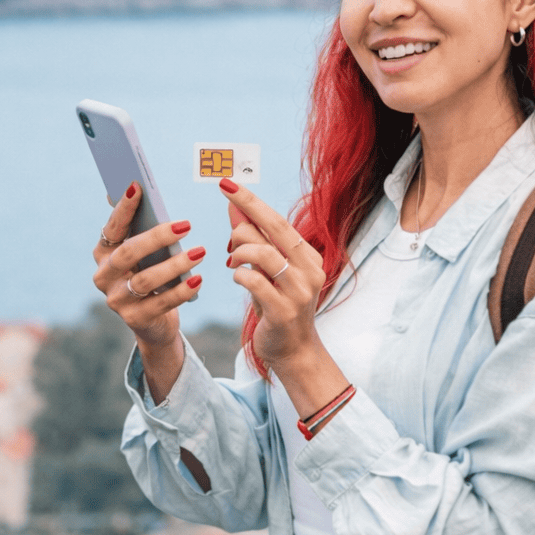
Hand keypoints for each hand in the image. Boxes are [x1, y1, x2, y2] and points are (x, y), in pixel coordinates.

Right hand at [92, 183, 205, 355]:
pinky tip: (198, 278)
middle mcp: (104, 276)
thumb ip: (139, 226)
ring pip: (146, 280)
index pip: (112, 228)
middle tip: (186, 225)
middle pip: (128, 253)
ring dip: (175, 264)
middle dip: (157, 237)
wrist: (153, 321)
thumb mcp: (143, 253)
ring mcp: (117, 300)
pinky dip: (181, 290)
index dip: (123, 208)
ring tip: (200, 252)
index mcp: (103, 253)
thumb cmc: (149, 274)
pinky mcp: (135, 319)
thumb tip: (134, 189)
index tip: (137, 186)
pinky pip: (162, 303)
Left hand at [220, 178, 326, 371]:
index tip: (228, 183)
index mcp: (308, 257)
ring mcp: (300, 291)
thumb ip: (253, 240)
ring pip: (264, 253)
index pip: (279, 221)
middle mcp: (310, 270)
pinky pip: (255, 281)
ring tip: (232, 259)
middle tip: (224, 196)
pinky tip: (237, 277)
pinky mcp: (284, 311)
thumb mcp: (266, 271)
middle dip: (247, 208)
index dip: (252, 201)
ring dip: (240, 251)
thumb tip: (234, 208)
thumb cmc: (277, 306)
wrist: (293, 351)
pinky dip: (239, 275)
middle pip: (276, 229)